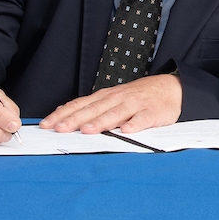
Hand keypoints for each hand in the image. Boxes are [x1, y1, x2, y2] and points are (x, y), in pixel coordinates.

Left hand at [43, 73, 182, 133]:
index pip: (79, 105)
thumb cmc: (138, 97)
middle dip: (75, 119)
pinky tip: (126, 130)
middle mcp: (117, 99)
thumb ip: (92, 107)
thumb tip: (65, 114)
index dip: (63, 114)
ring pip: (115, 113)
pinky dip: (135, 124)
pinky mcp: (152, 112)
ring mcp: (135, 105)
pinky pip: (143, 119)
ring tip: (87, 130)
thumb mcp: (112, 99)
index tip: (47, 124)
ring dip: (101, 122)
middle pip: (93, 109)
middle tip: (60, 129)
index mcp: (105, 97)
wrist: (171, 88)